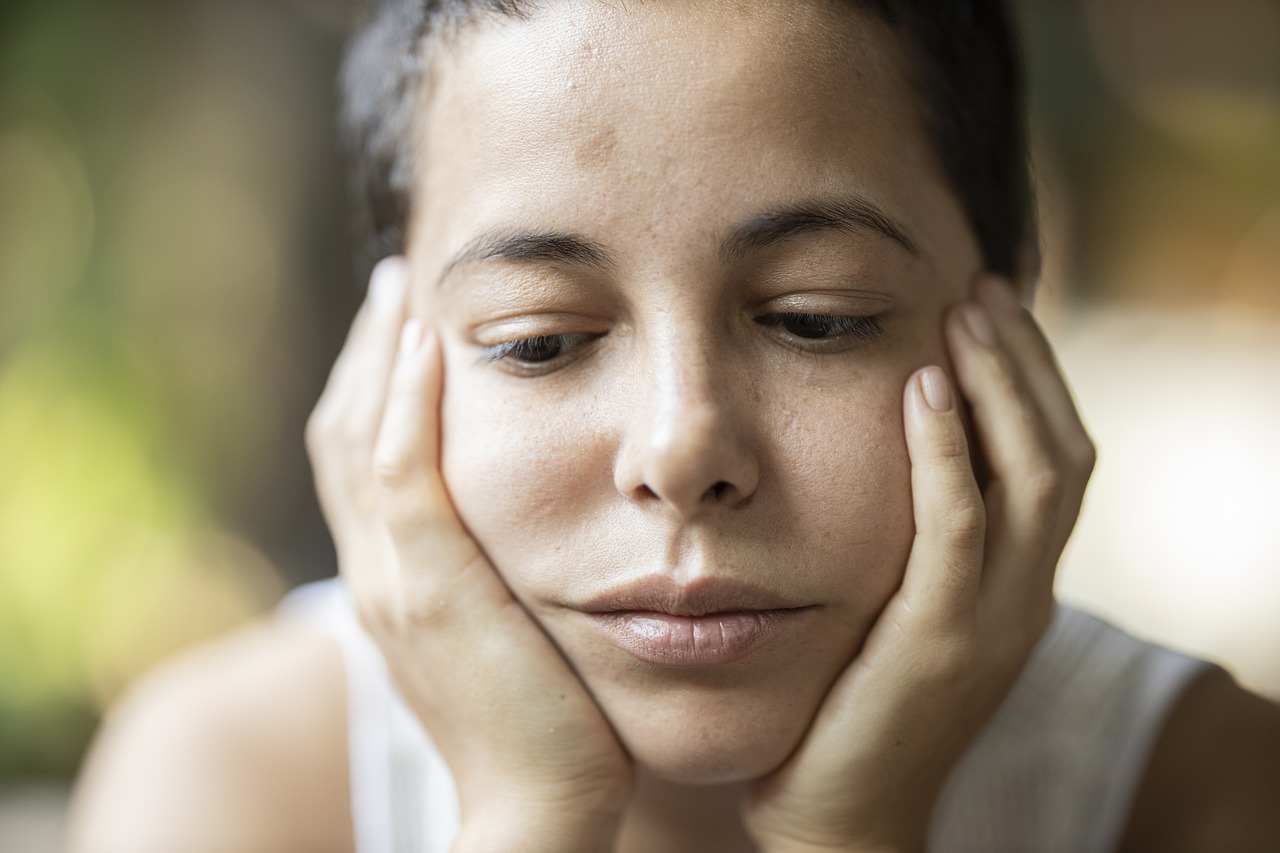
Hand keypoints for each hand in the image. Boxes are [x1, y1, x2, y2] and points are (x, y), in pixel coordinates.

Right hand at [305, 258, 630, 851]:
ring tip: (404, 287)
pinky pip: (400, 469)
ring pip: (360, 437)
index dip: (374, 388)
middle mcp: (377, 573)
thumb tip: (537, 528)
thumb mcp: (511, 635)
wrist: (538, 806)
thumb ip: (502, 578)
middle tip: (395, 286)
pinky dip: (405, 399)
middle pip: (343, 434)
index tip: (405, 329)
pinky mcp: (429, 585)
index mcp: (394, 584)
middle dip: (366, 354)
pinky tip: (430, 341)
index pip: (361, 462)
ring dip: (379, 354)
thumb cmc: (548, 724)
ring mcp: (394, 579)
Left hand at [744, 276, 1095, 852]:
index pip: (1053, 461)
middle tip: (981, 288)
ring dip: (1000, 385)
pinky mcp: (938, 644)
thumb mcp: (899, 604)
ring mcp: (992, 623)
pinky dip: (946, 450)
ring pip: (1030, 478)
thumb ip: (916, 540)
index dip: (1032, 380)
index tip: (988, 307)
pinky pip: (957, 527)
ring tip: (962, 312)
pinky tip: (920, 386)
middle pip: (1060, 454)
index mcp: (1017, 586)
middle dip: (1026, 364)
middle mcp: (1024, 598)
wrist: (840, 812)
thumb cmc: (849, 699)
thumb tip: (888, 449)